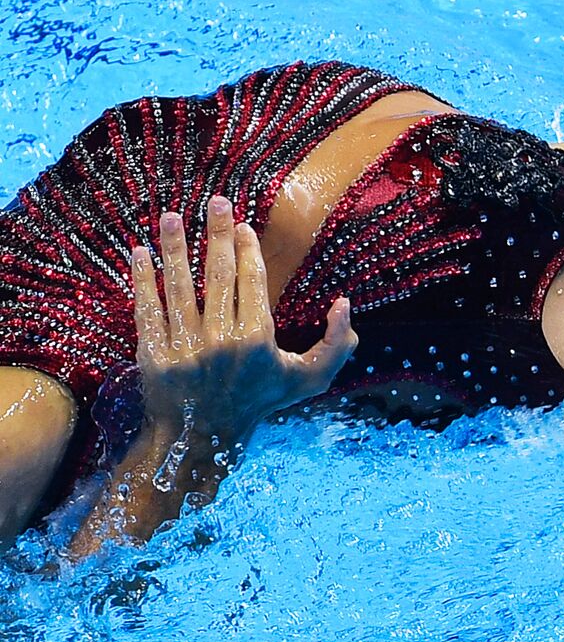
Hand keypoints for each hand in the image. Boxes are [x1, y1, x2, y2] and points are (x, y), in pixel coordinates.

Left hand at [131, 195, 357, 439]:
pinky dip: (143, 279)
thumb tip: (344, 303)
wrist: (202, 439)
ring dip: (174, 247)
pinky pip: (147, 309)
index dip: (247, 248)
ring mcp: (184, 346)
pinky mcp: (154, 354)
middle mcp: (220, 339)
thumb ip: (336, 343)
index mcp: (257, 339)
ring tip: (170, 216)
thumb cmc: (259, 403)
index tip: (242, 224)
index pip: (251, 281)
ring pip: (179, 286)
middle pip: (217, 274)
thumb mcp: (308, 379)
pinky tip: (140, 253)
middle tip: (215, 201)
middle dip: (216, 233)